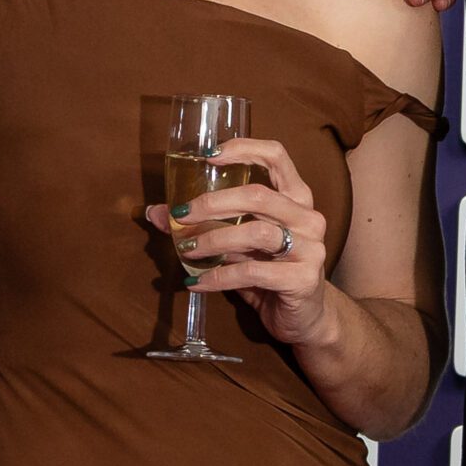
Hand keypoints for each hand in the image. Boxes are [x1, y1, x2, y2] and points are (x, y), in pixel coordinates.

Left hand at [143, 137, 335, 347]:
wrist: (305, 317)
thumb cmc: (269, 270)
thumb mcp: (237, 243)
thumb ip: (206, 224)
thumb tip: (156, 212)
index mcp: (295, 197)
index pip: (276, 156)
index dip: (243, 149)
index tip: (208, 156)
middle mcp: (307, 217)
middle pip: (258, 195)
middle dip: (212, 203)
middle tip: (181, 215)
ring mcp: (310, 248)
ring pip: (255, 232)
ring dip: (213, 239)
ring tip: (187, 250)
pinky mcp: (303, 279)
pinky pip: (252, 271)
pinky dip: (218, 277)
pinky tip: (197, 282)